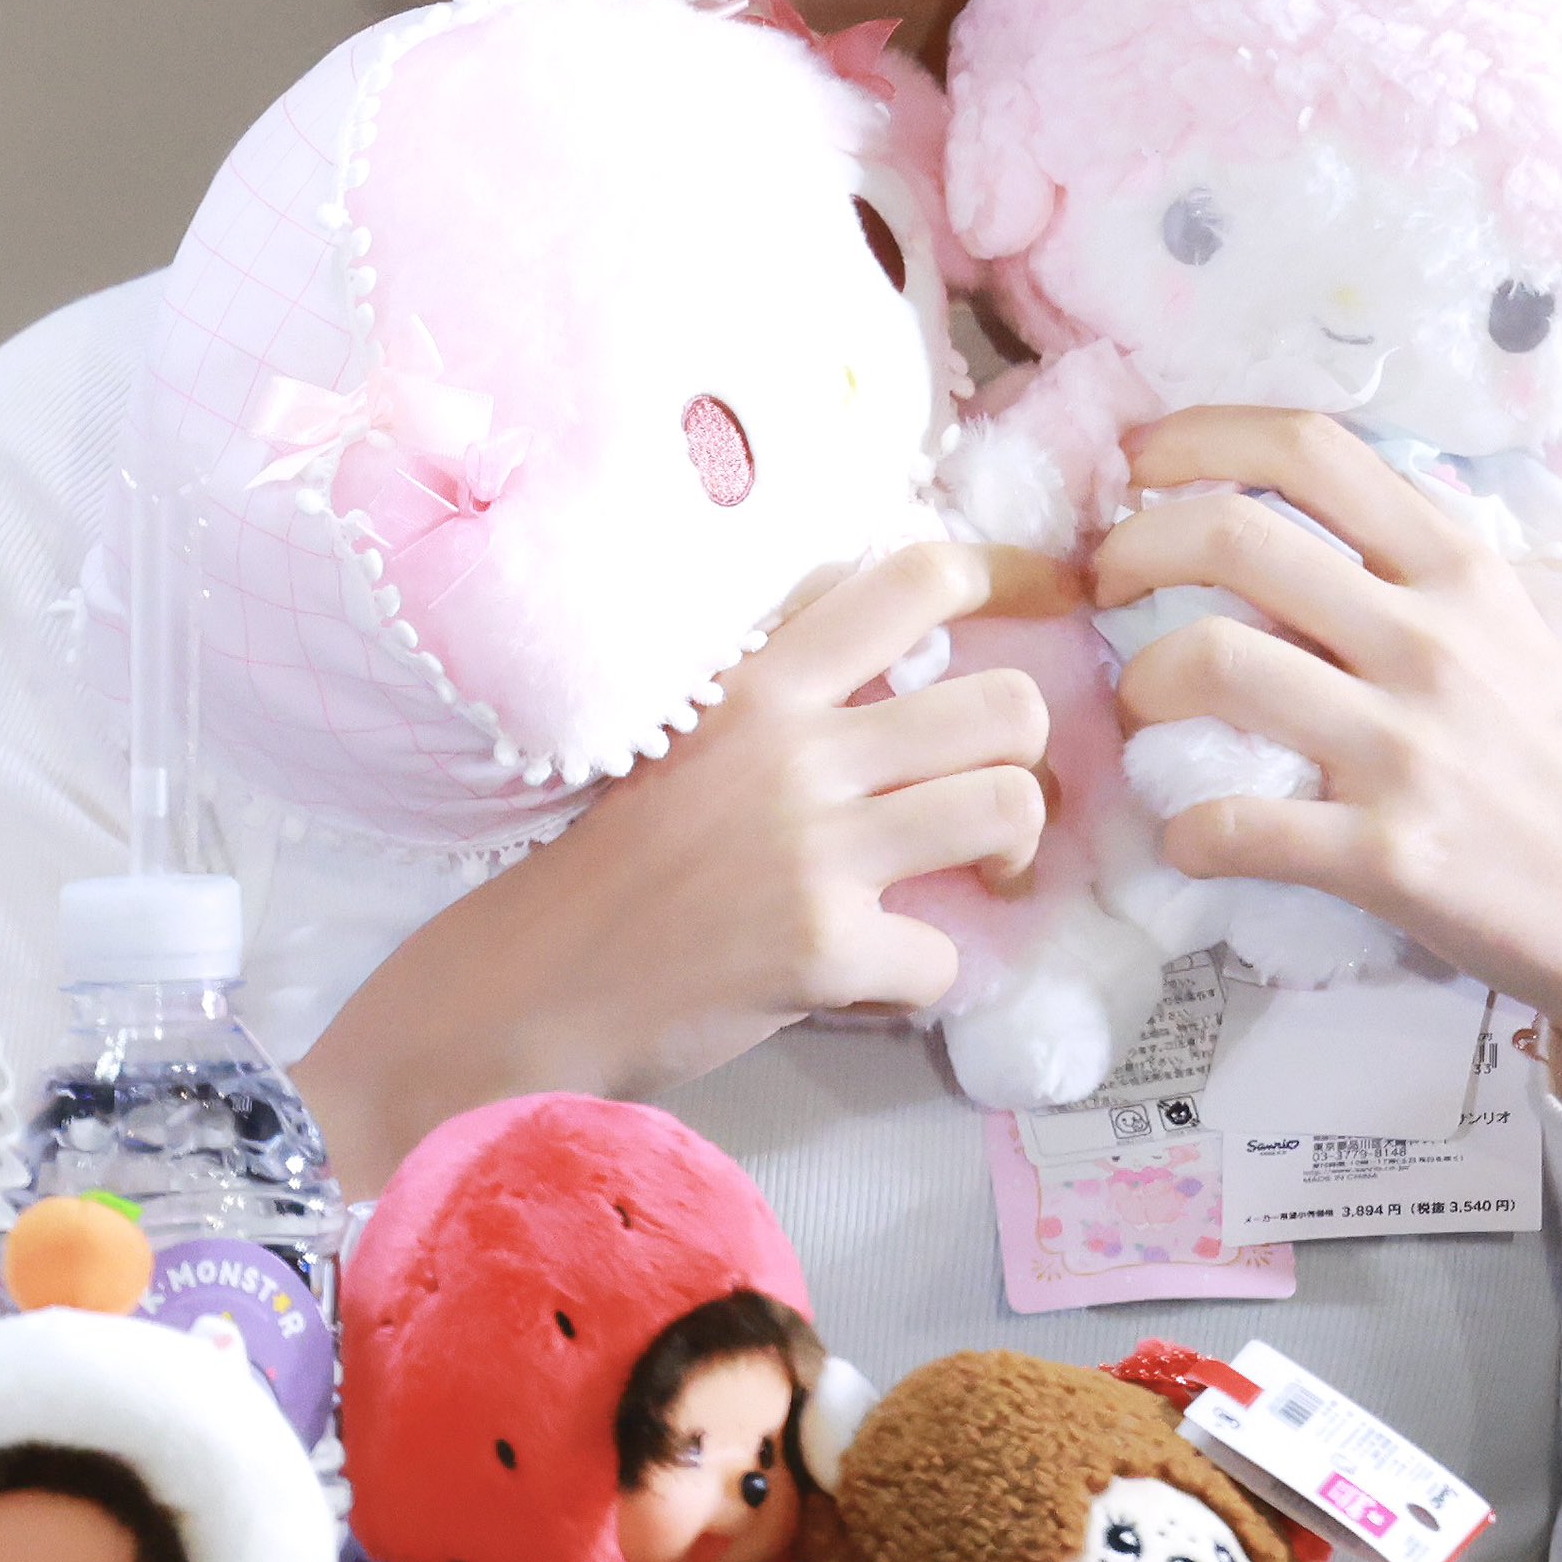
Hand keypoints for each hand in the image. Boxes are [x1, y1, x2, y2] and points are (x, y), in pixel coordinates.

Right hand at [299, 537, 1072, 1188]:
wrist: (535, 983)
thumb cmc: (617, 859)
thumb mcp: (691, 733)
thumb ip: (784, 688)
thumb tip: (900, 649)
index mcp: (762, 681)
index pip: (914, 578)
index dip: (1000, 583)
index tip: (1023, 614)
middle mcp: (795, 748)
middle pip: (1002, 704)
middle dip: (1026, 754)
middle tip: (992, 793)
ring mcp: (813, 847)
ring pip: (1004, 808)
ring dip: (1012, 852)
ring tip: (983, 875)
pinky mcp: (821, 947)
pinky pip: (945, 956)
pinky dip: (923, 976)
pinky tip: (877, 976)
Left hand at [1095, 410, 1561, 1123]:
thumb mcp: (1512, 628)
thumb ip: (1409, 569)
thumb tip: (1276, 515)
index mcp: (1458, 568)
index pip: (1308, 448)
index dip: (1197, 435)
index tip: (1137, 463)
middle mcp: (1429, 640)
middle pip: (1233, 536)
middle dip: (1131, 547)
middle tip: (1104, 586)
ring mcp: (1406, 748)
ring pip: (1212, 664)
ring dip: (1138, 684)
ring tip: (1141, 708)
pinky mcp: (1387, 856)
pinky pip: (1234, 824)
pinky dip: (1181, 829)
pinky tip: (1186, 834)